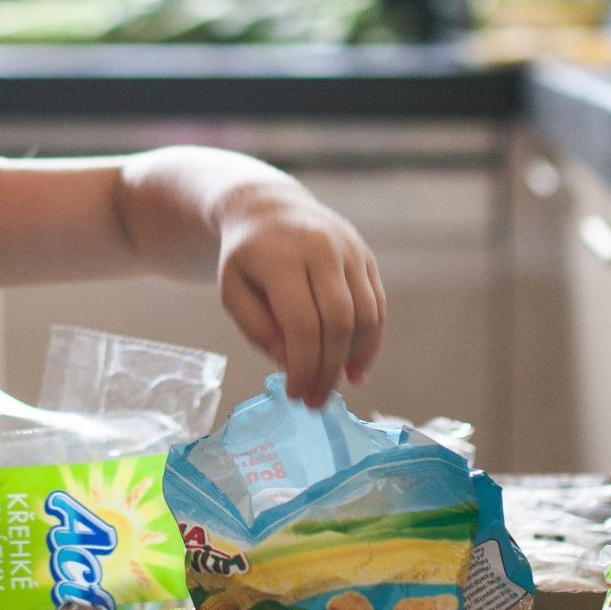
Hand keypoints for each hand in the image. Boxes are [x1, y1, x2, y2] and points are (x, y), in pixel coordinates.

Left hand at [215, 185, 385, 405]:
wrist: (269, 208)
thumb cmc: (247, 257)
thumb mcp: (233, 291)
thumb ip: (258, 328)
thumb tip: (291, 364)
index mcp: (282, 258)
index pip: (303, 324)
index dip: (304, 366)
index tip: (296, 395)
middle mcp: (322, 249)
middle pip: (339, 322)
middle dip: (329, 369)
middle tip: (316, 402)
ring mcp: (350, 250)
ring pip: (366, 315)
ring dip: (354, 359)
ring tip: (335, 386)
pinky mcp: (366, 256)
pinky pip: (377, 305)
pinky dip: (370, 341)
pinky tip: (355, 368)